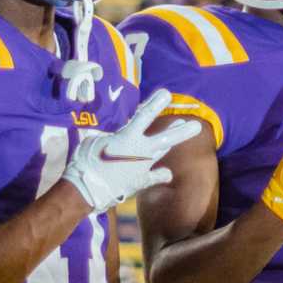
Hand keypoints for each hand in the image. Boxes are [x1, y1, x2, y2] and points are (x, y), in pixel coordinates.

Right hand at [64, 87, 196, 212]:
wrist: (87, 189)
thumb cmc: (86, 162)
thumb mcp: (96, 142)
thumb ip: (112, 139)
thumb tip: (117, 141)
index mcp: (127, 138)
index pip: (144, 116)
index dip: (155, 104)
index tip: (167, 94)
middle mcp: (140, 151)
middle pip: (165, 139)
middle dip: (181, 132)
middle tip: (196, 125)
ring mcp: (142, 166)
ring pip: (161, 152)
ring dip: (171, 142)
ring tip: (181, 130)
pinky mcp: (140, 181)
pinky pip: (154, 176)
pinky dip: (160, 174)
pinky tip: (168, 173)